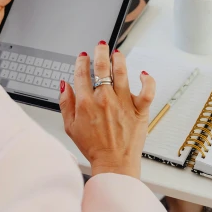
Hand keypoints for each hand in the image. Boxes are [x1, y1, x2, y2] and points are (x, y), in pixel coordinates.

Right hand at [59, 42, 154, 178]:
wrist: (114, 165)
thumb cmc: (94, 147)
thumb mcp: (70, 127)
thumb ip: (65, 103)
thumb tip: (64, 85)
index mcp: (86, 103)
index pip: (82, 73)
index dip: (81, 61)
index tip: (83, 56)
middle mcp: (105, 99)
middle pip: (102, 67)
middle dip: (100, 52)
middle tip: (101, 46)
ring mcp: (123, 103)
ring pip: (122, 72)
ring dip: (118, 59)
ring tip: (117, 53)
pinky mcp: (139, 110)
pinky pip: (147, 90)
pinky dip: (147, 79)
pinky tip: (143, 73)